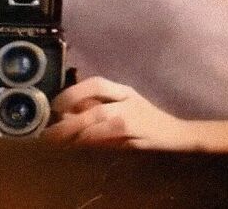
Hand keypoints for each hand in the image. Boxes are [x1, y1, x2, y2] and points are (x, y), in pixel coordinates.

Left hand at [42, 76, 189, 149]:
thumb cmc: (146, 119)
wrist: (176, 134)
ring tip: (60, 138)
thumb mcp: (122, 106)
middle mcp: (127, 99)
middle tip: (51, 126)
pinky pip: (111, 137)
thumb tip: (68, 111)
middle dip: (71, 115)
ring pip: (101, 119)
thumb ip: (99, 106)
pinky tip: (81, 145)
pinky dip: (94, 140)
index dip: (74, 91)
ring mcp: (133, 117)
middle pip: (95, 104)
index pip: (96, 83)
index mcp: (122, 90)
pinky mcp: (137, 135)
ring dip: (78, 129)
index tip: (56, 104)